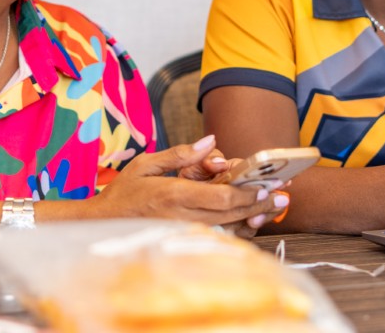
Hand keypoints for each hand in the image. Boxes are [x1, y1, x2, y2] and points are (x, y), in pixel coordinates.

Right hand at [89, 135, 285, 229]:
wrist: (101, 225)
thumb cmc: (123, 193)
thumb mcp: (146, 163)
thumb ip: (181, 154)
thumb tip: (210, 142)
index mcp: (174, 195)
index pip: (221, 198)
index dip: (248, 194)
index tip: (266, 186)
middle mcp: (182, 218)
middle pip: (231, 214)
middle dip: (259, 205)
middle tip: (283, 196)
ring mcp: (183, 234)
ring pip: (228, 230)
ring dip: (252, 220)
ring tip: (273, 210)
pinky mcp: (183, 241)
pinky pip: (216, 239)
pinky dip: (236, 230)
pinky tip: (250, 222)